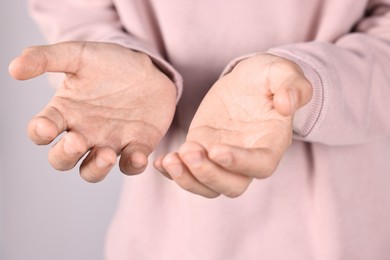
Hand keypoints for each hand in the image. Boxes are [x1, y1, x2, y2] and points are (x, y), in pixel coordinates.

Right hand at [9, 41, 176, 181]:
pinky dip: (132, 165)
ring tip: (107, 154)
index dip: (39, 133)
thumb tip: (14, 68)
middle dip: (65, 155)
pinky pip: (130, 165)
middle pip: (62, 159)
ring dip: (96, 168)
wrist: (150, 70)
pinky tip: (138, 156)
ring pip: (92, 171)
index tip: (46, 127)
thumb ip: (47, 58)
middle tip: (77, 140)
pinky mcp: (136, 147)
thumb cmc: (111, 64)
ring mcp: (109, 143)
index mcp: (65, 112)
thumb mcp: (79, 55)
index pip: (41, 131)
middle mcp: (83, 133)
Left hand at [155, 53, 311, 197]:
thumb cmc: (266, 77)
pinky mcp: (203, 149)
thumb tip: (287, 105)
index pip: (260, 165)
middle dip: (209, 175)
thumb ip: (292, 86)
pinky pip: (188, 171)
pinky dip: (173, 172)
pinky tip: (160, 162)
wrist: (245, 81)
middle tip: (189, 151)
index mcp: (271, 142)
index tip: (217, 150)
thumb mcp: (282, 72)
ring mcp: (222, 157)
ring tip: (170, 159)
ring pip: (208, 185)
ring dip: (187, 179)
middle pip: (232, 185)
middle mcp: (247, 157)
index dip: (240, 163)